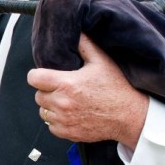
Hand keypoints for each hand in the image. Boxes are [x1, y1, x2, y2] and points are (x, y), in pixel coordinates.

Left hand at [28, 33, 148, 145]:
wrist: (130, 116)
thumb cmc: (117, 88)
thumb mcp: (102, 61)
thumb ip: (85, 44)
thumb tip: (75, 30)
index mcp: (67, 84)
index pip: (34, 78)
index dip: (38, 75)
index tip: (44, 75)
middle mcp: (62, 103)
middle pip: (38, 95)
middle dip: (47, 90)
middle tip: (62, 87)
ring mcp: (64, 120)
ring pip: (43, 111)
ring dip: (51, 106)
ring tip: (67, 100)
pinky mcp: (68, 133)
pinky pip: (51, 126)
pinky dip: (57, 121)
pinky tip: (71, 113)